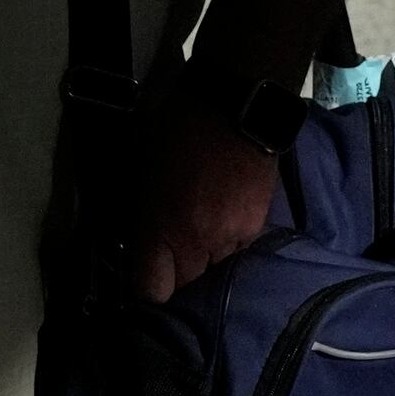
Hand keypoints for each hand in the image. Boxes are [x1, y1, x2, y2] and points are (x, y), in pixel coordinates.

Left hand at [131, 93, 280, 302]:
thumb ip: (142, 213)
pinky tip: (224, 210)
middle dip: (178, 266)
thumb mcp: (142, 170)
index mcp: (163, 227)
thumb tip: (138, 237)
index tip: (145, 268)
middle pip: (186, 281)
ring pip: (214, 265)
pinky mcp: (256, 226)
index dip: (147, 281)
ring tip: (202, 219)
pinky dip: (229, 235)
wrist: (234, 106)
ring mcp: (231, 236)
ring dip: (205, 250)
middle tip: (173, 238)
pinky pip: (237, 247)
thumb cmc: (176, 131)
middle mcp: (198, 241)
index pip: (153, 289)